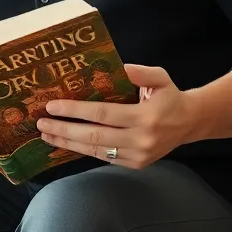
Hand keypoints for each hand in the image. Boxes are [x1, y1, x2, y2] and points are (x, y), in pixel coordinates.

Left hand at [36, 64, 198, 169]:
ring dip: (68, 143)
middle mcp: (141, 139)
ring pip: (96, 151)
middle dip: (64, 130)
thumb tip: (119, 67)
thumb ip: (140, 72)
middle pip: (94, 136)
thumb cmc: (170, 96)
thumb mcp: (160, 77)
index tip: (52, 106)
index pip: (102, 114)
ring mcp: (138, 155)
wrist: (190, 122)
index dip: (75, 111)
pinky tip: (66, 143)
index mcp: (145, 116)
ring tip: (47, 135)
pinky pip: (103, 158)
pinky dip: (83, 151)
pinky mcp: (135, 164)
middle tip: (41, 124)